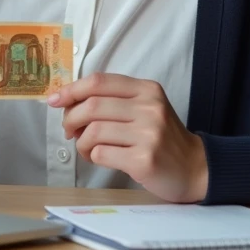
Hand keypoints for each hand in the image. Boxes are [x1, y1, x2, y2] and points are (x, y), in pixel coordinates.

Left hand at [49, 73, 208, 202]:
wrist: (195, 168)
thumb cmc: (161, 138)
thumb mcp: (145, 108)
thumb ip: (113, 101)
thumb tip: (67, 102)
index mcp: (147, 89)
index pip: (99, 81)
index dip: (72, 89)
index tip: (55, 100)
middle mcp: (149, 107)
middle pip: (92, 105)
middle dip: (71, 119)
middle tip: (69, 131)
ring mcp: (149, 134)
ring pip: (93, 131)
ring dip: (81, 142)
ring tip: (87, 148)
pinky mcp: (144, 159)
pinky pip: (101, 153)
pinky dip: (92, 156)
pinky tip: (99, 158)